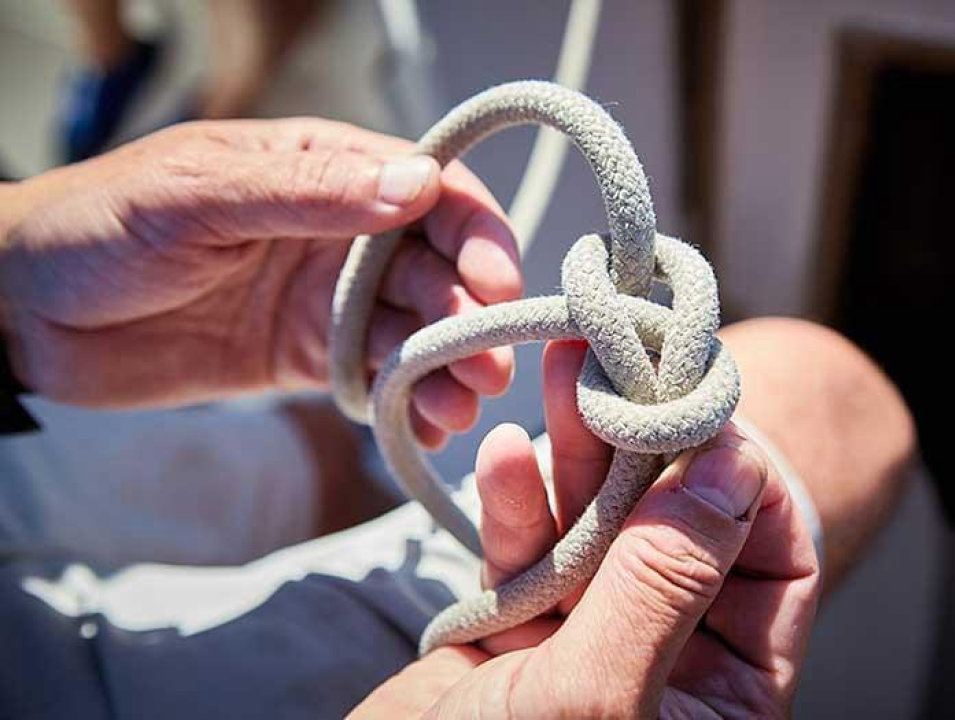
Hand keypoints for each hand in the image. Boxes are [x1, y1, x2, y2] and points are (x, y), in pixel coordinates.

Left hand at [0, 119, 520, 446]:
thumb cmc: (99, 227)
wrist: (26, 312)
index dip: (475, 234)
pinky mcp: (308, 358)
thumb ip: (307, 192)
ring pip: (415, 328)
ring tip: (459, 407)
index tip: (497, 284)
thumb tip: (417, 186)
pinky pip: (375, 376)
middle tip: (487, 367)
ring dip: (447, 366)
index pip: (429, 191)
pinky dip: (408, 401)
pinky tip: (424, 426)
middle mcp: (340, 232)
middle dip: (471, 315)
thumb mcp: (197, 196)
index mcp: (322, 170)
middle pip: (437, 268)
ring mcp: (327, 298)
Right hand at [353, 340, 820, 717]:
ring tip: (565, 373)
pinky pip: (530, 550)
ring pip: (599, 525)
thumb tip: (730, 470)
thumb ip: (666, 584)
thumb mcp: (598, 698)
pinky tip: (499, 459)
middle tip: (624, 361)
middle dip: (648, 444)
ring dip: (577, 454)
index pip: (771, 564)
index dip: (744, 482)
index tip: (703, 406)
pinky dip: (514, 505)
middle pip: (678, 528)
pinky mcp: (520, 626)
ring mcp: (589, 636)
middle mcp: (664, 659)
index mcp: (719, 696)